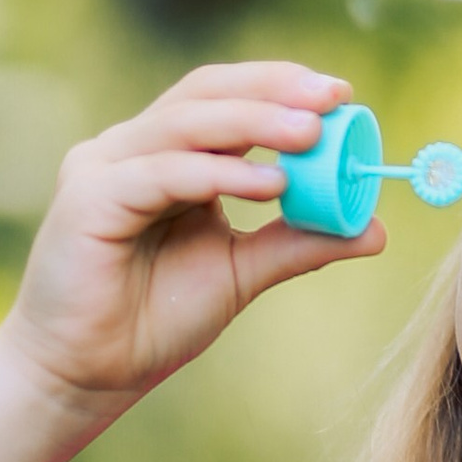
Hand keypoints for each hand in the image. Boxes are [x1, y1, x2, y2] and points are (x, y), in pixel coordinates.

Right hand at [0, 60, 379, 414]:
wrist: (86, 375)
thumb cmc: (154, 320)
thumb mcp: (242, 272)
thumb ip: (299, 243)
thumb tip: (375, 230)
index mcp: (165, 154)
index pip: (224, 96)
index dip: (279, 86)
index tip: (339, 95)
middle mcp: (130, 148)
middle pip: (205, 94)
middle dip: (272, 91)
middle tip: (330, 100)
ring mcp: (103, 167)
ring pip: (185, 124)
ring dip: (253, 124)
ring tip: (310, 134)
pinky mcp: (87, 199)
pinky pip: (161, 173)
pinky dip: (217, 173)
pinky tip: (268, 185)